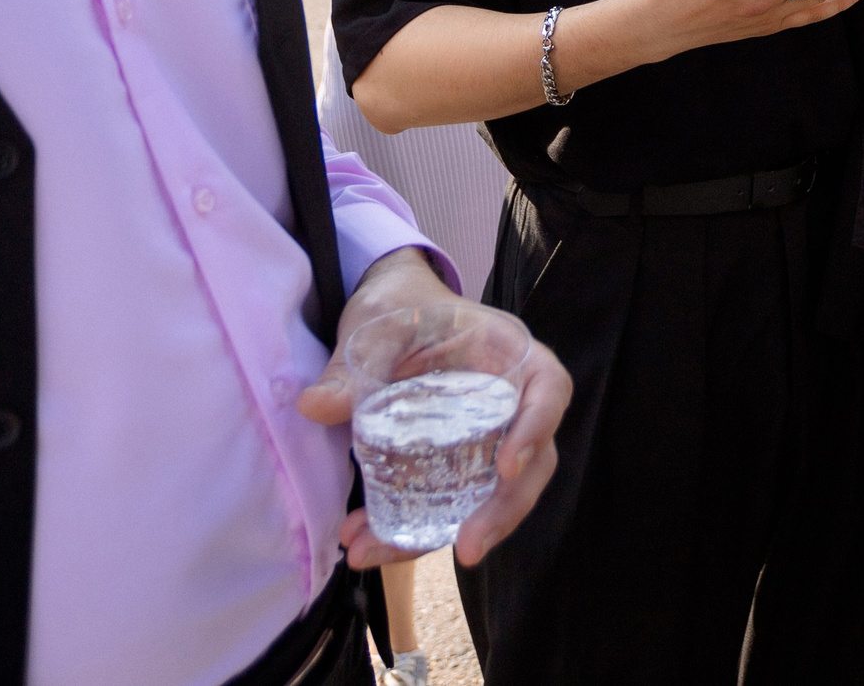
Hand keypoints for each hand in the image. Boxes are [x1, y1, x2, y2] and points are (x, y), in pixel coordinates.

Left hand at [296, 249, 573, 568]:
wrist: (391, 313)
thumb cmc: (401, 308)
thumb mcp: (378, 327)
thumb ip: (353, 364)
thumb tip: (315, 407)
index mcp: (510, 354)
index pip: (548, 389)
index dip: (537, 428)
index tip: (506, 466)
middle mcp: (511, 401)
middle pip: (532, 462)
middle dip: (503, 511)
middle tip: (466, 547)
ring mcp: (488, 437)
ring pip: (493, 495)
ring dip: (448, 533)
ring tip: (381, 555)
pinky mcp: (457, 465)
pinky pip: (450, 504)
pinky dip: (412, 530)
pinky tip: (365, 542)